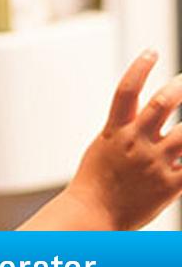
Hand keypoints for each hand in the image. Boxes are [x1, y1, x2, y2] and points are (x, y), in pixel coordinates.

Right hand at [64, 50, 181, 229]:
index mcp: (115, 132)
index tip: (152, 52)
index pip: (126, 91)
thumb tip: (139, 110)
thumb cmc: (95, 184)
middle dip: (181, 88)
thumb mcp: (103, 148)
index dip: (139, 68)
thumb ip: (124, 129)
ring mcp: (154, 163)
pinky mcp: (170, 185)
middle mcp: (135, 143)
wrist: (92, 215)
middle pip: (161, 105)